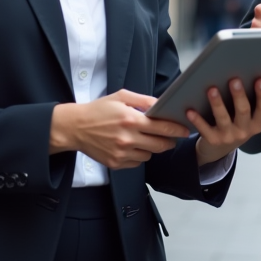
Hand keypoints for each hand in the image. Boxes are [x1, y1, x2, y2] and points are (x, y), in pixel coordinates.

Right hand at [50, 89, 190, 169]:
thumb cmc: (98, 110)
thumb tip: (161, 104)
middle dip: (169, 141)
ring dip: (152, 148)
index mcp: (130, 120)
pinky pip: (137, 162)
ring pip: (149, 155)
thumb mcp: (120, 97)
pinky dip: (139, 155)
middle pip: (160, 145)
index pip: (162, 127)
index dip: (177, 129)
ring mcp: (121, 153)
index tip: (184, 129)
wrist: (75, 128)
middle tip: (170, 137)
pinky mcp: (116, 163)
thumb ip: (143, 100)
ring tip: (145, 139)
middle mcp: (127, 138)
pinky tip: (132, 146)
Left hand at [188, 78, 260, 164]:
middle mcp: (245, 131)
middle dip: (239, 95)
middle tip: (234, 79)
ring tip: (212, 89)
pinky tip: (190, 109)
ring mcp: (228, 136)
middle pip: (243, 111)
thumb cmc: (240, 126)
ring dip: (218, 104)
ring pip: (223, 118)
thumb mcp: (257, 117)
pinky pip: (204, 129)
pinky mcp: (213, 140)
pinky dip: (197, 119)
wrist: (219, 150)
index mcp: (258, 123)